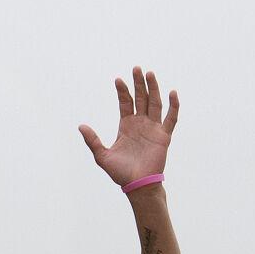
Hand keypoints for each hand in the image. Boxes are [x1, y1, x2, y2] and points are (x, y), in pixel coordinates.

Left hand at [79, 67, 178, 186]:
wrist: (136, 185)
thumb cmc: (120, 173)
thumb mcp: (102, 155)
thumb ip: (93, 140)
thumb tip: (81, 126)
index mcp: (127, 126)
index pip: (126, 102)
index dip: (122, 91)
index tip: (118, 80)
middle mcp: (141, 124)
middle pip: (141, 98)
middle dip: (138, 83)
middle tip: (136, 68)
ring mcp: (153, 129)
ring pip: (155, 103)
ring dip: (153, 88)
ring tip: (150, 73)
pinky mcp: (163, 136)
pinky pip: (171, 118)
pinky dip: (173, 106)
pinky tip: (172, 93)